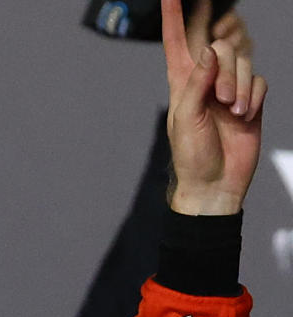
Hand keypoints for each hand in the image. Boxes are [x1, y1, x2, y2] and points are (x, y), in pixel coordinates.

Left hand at [162, 0, 265, 215]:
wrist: (216, 181)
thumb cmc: (192, 155)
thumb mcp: (186, 118)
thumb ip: (195, 82)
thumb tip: (208, 50)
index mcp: (180, 82)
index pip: (176, 42)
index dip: (173, 17)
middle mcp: (204, 80)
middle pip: (220, 46)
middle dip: (225, 68)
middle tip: (220, 99)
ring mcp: (229, 88)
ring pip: (243, 62)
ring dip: (240, 87)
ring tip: (232, 113)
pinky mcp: (250, 98)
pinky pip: (259, 80)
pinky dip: (254, 96)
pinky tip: (245, 115)